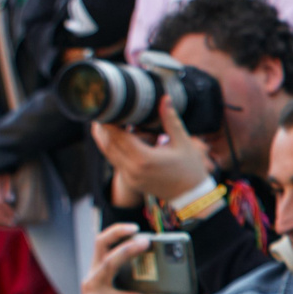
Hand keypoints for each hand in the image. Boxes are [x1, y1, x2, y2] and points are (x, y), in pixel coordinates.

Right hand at [79, 223, 180, 293]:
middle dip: (128, 250)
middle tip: (148, 243)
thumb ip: (134, 277)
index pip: (101, 243)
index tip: (134, 227)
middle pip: (109, 262)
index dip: (116, 232)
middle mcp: (92, 282)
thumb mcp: (120, 288)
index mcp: (97, 269)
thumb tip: (170, 268)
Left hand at [90, 94, 210, 204]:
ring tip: (102, 123)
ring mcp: (130, 177)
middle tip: (101, 111)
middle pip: (108, 145)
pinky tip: (114, 138)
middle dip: (103, 128)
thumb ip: (170, 119)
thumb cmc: (190, 169)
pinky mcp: (130, 181)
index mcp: (145, 159)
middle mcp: (133, 169)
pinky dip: (111, 149)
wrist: (191, 196)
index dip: (109, 122)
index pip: (118, 137)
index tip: (106, 109)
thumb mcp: (183, 142)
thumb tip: (165, 98)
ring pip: (108, 154)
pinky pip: (115, 162)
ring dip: (104, 139)